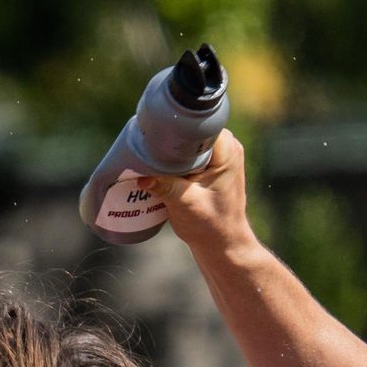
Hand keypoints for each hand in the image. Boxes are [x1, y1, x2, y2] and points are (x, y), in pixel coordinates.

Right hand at [149, 129, 251, 258]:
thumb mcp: (185, 204)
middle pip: (192, 131)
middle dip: (169, 138)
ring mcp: (219, 156)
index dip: (177, 128)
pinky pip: (188, 152)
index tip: (155, 134)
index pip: (200, 126)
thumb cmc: (211, 224)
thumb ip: (164, 187)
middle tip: (145, 145)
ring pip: (188, 142)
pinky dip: (173, 157)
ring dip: (169, 148)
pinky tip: (156, 163)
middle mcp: (226, 149)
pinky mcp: (210, 165)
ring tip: (147, 153)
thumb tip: (139, 177)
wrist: (222, 241)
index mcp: (227, 152)